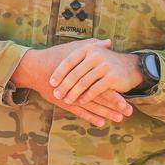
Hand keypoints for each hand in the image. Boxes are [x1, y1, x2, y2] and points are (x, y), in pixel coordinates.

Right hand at [13, 39, 131, 127]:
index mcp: (83, 72)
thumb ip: (91, 46)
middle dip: (115, 106)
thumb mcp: (74, 49)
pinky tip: (100, 122)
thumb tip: (108, 42)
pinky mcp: (63, 101)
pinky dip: (90, 117)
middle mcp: (78, 85)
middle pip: (100, 97)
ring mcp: (71, 94)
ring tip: (119, 119)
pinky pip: (79, 111)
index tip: (130, 99)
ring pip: (91, 106)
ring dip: (106, 113)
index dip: (116, 93)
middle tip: (129, 112)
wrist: (34, 67)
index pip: (103, 84)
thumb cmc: (55, 56)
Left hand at [50, 42, 142, 105]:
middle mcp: (95, 55)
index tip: (51, 83)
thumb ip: (77, 57)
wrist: (131, 67)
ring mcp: (104, 66)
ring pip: (84, 82)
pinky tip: (81, 102)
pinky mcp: (112, 77)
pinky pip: (96, 89)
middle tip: (56, 94)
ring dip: (74, 93)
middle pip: (75, 73)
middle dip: (64, 85)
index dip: (59, 73)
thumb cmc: (106, 63)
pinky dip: (87, 96)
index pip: (69, 61)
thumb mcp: (92, 55)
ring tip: (66, 100)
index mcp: (87, 49)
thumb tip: (54, 62)